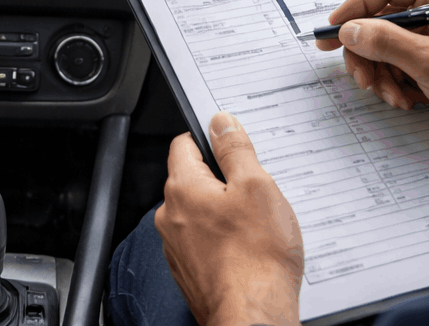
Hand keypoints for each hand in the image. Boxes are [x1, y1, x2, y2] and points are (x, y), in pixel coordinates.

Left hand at [156, 112, 302, 325]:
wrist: (253, 317)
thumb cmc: (256, 259)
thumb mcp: (257, 187)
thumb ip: (236, 150)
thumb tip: (221, 122)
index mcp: (182, 188)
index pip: (184, 144)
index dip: (209, 139)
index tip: (229, 144)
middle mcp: (170, 216)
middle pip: (192, 180)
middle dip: (221, 180)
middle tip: (254, 192)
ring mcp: (177, 246)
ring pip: (199, 214)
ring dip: (222, 213)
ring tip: (255, 226)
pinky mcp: (189, 271)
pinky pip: (203, 242)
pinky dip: (222, 241)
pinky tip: (248, 250)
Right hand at [316, 0, 428, 156]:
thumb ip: (385, 41)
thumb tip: (351, 29)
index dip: (357, 6)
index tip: (336, 30)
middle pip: (383, 19)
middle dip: (367, 50)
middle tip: (359, 74)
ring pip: (389, 47)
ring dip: (381, 72)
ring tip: (388, 93)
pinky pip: (403, 68)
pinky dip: (396, 84)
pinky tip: (405, 101)